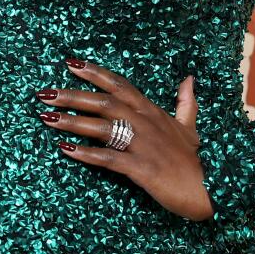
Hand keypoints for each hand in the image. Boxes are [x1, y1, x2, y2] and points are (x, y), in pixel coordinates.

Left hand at [38, 57, 215, 221]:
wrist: (210, 190)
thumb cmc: (197, 161)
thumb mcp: (190, 128)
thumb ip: (186, 103)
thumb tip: (189, 79)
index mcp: (153, 112)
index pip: (120, 85)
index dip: (95, 73)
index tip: (70, 63)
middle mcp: (145, 123)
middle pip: (104, 102)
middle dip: (72, 96)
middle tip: (44, 93)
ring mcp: (143, 145)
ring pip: (102, 127)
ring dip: (73, 122)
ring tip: (48, 118)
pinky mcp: (141, 168)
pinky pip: (109, 159)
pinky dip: (87, 154)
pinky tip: (67, 150)